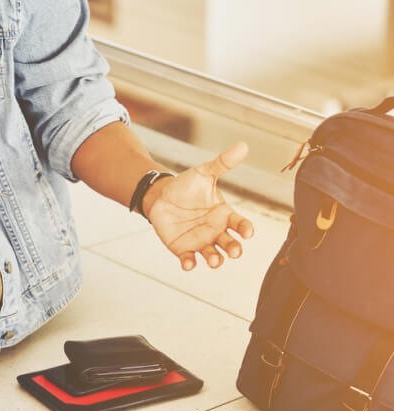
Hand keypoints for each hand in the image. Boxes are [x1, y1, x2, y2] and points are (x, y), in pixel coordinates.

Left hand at [145, 142, 254, 270]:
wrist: (161, 196)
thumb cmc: (186, 186)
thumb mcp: (204, 173)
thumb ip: (222, 163)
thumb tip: (243, 146)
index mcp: (225, 215)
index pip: (240, 224)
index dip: (246, 229)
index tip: (249, 232)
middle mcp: (216, 231)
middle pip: (230, 244)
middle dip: (234, 249)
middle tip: (235, 251)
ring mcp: (200, 241)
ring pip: (213, 255)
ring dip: (215, 259)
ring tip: (214, 259)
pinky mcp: (183, 248)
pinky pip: (189, 259)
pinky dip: (190, 264)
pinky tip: (189, 264)